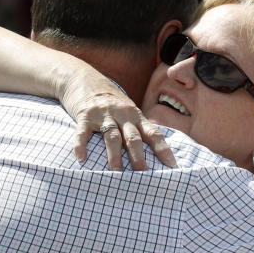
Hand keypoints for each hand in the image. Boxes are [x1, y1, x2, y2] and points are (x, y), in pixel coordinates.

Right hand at [54, 69, 172, 170]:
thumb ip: (138, 128)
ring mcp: (103, 114)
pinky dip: (81, 145)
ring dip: (114, 156)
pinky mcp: (85, 115)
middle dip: (138, 156)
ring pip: (111, 137)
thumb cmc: (110, 101)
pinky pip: (83, 132)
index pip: (153, 133)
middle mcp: (122, 114)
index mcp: (135, 116)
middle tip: (143, 174)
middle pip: (133, 137)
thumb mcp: (128, 111)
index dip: (163, 149)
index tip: (171, 165)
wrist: (84, 78)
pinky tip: (81, 158)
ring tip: (116, 173)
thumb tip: (154, 153)